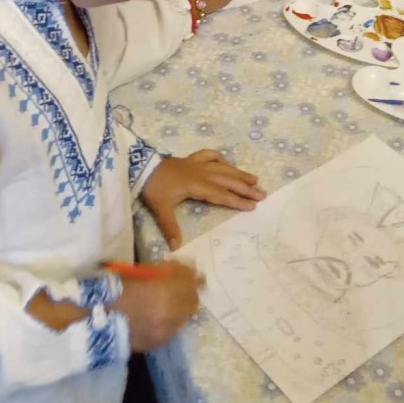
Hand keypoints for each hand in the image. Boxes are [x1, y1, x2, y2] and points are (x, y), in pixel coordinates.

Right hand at [112, 263, 201, 350]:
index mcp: (164, 293)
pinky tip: (160, 315)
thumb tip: (177, 268)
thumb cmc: (111, 291)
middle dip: (190, 292)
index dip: (191, 275)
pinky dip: (171, 320)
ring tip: (170, 300)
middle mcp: (169, 315)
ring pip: (184, 318)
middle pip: (193, 302)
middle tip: (184, 285)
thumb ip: (161, 272)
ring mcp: (164, 333)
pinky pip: (172, 330)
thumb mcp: (137, 274)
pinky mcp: (157, 345)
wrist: (92, 323)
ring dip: (182, 307)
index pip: (190, 283)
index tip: (192, 270)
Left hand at [142, 151, 265, 249]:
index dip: (237, 201)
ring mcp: (196, 164)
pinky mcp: (190, 158)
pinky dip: (220, 158)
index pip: (221, 195)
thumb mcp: (161, 210)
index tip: (252, 206)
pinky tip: (226, 162)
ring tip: (254, 178)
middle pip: (227, 180)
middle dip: (245, 188)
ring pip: (222, 167)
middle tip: (262, 193)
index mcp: (196, 186)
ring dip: (238, 173)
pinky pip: (209, 155)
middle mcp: (201, 173)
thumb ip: (170, 228)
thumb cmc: (154, 188)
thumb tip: (176, 247)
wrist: (142, 167)